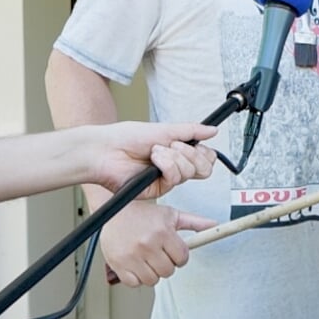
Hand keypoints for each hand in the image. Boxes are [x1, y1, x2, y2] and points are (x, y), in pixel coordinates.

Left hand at [86, 122, 218, 196]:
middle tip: (174, 145)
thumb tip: (212, 130)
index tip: (194, 142)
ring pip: (190, 173)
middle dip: (192, 154)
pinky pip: (175, 179)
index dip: (204, 152)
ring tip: (155, 151)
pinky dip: (167, 166)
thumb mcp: (164, 129)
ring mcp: (166, 179)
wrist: (106, 150)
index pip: (205, 157)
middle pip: (204, 169)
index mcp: (177, 152)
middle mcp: (174, 167)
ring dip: (173, 157)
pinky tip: (154, 160)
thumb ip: (191, 131)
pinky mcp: (158, 189)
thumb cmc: (127, 138)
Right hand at [98, 199, 215, 286]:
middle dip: (166, 264)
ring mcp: (132, 256)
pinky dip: (136, 278)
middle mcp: (147, 244)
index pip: (182, 258)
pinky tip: (136, 265)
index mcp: (163, 232)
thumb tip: (215, 225)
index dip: (180, 256)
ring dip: (152, 273)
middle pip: (168, 271)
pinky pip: (134, 283)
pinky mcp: (118, 264)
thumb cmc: (143, 214)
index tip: (173, 252)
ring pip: (153, 280)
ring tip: (147, 259)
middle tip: (159, 254)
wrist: (114, 211)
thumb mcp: (171, 215)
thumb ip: (195, 222)